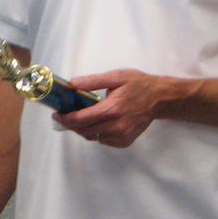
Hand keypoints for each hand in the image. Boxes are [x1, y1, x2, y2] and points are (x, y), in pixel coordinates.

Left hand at [55, 69, 193, 147]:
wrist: (160, 99)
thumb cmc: (139, 85)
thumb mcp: (116, 77)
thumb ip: (93, 81)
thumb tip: (72, 83)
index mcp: (112, 109)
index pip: (81, 119)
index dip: (65, 118)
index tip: (57, 114)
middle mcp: (116, 126)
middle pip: (83, 130)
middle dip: (71, 124)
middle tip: (65, 115)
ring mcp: (121, 136)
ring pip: (92, 137)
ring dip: (84, 128)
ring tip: (83, 117)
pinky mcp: (125, 141)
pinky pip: (103, 140)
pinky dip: (97, 133)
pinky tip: (100, 122)